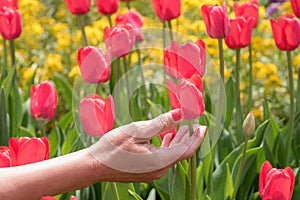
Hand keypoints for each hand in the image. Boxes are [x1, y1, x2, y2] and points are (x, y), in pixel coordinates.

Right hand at [87, 109, 206, 182]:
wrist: (93, 166)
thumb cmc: (112, 147)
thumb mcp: (137, 131)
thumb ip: (160, 123)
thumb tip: (179, 114)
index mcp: (159, 161)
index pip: (186, 149)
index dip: (196, 137)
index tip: (202, 126)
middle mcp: (159, 170)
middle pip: (180, 152)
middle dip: (188, 137)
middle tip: (194, 124)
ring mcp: (152, 173)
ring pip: (171, 155)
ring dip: (177, 141)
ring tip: (182, 128)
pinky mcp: (145, 172)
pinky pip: (162, 158)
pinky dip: (167, 146)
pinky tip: (166, 136)